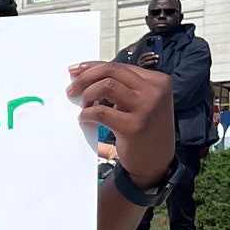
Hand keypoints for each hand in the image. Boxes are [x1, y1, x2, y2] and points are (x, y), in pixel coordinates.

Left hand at [66, 60, 174, 188]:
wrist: (157, 163)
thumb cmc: (145, 130)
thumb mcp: (143, 102)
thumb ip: (124, 87)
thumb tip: (86, 74)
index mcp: (157, 81)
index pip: (119, 66)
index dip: (94, 67)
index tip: (75, 70)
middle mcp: (155, 91)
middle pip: (112, 71)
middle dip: (86, 77)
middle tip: (72, 89)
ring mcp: (146, 108)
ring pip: (106, 86)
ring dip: (88, 94)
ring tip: (85, 106)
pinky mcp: (134, 127)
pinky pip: (101, 112)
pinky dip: (87, 114)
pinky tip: (85, 119)